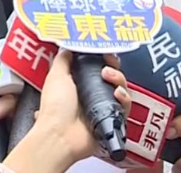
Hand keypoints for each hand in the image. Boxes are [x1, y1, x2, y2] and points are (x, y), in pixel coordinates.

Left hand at [3, 50, 131, 171]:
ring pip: (121, 89)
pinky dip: (124, 98)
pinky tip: (118, 94)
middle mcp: (92, 96)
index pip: (98, 67)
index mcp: (79, 84)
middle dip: (114, 67)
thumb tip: (68, 46)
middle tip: (110, 63)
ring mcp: (102, 108)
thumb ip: (63, 59)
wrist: (60, 135)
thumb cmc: (55, 109)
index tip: (105, 52)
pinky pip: (126, 107)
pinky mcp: (112, 119)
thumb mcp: (56, 76)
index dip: (104, 58)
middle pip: (113, 77)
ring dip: (118, 79)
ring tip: (108, 76)